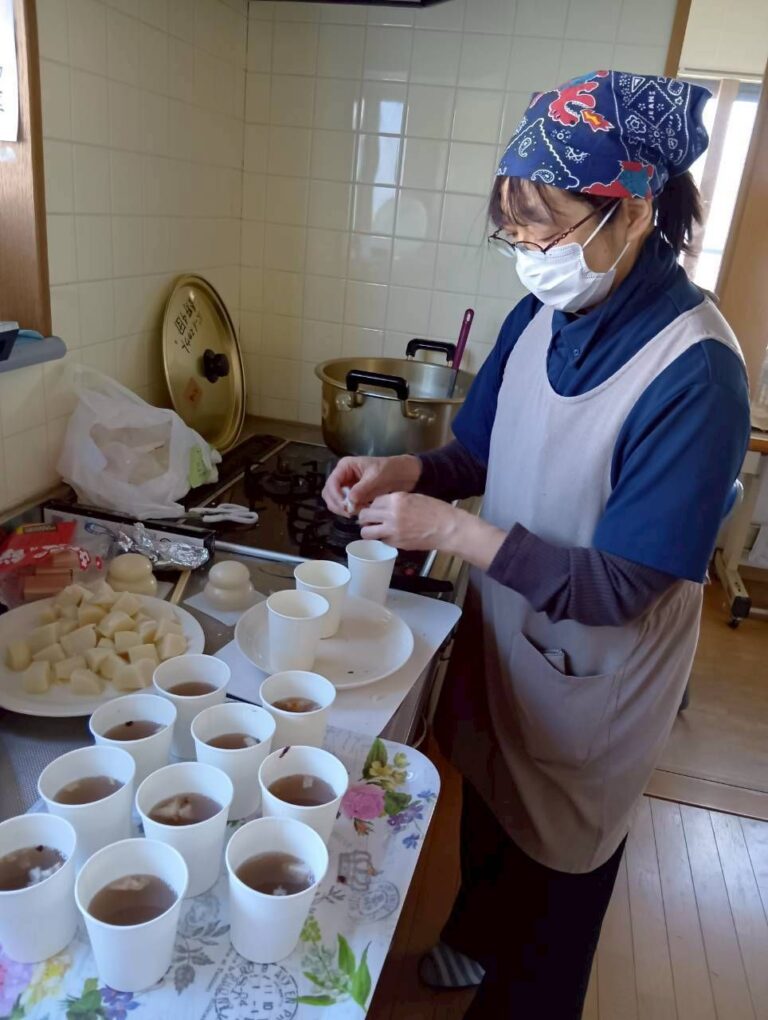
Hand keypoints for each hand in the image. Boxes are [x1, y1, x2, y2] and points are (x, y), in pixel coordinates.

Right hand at [322, 455, 421, 516]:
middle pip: (329, 493)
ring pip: (335, 500)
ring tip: (357, 512)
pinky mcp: (353, 495)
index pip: (332, 482)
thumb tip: (349, 501)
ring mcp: (347, 486)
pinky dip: (350, 510)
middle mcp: (343, 475)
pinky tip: (361, 511)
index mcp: (345, 466)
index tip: (345, 506)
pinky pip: (346, 504)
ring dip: (343, 508)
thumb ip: (362, 489)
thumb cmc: (390, 470)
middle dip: (337, 504)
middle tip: (350, 512)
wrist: (404, 475)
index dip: (335, 495)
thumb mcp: (376, 477)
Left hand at [359, 493, 507, 565]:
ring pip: (366, 532)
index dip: (373, 506)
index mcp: (396, 499)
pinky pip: (381, 541)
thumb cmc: (436, 511)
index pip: (373, 501)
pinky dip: (383, 540)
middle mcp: (391, 514)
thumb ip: (396, 500)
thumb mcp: (414, 497)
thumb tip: (382, 505)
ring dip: (368, 531)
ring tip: (375, 531)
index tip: (375, 509)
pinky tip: (391, 537)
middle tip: (370, 521)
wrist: (448, 528)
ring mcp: (392, 530)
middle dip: (365, 518)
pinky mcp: (397, 543)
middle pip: (364, 516)